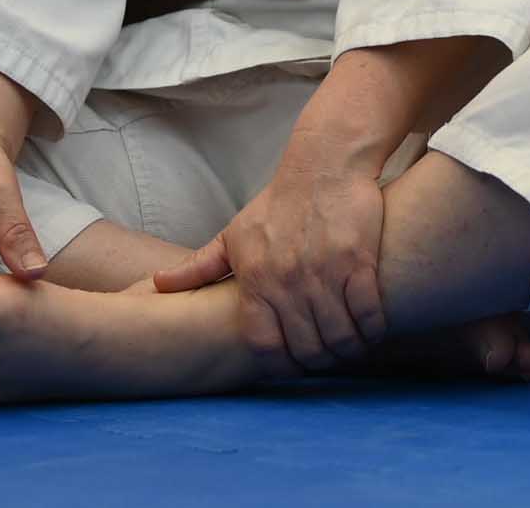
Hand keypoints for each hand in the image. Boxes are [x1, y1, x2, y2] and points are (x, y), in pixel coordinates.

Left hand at [155, 142, 390, 372]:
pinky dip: (371, 329)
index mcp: (255, 279)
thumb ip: (198, 266)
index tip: (290, 365)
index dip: (278, 363)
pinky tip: (372, 330)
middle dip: (316, 361)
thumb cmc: (277, 201)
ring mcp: (325, 273)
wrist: (323, 164)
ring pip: (338, 334)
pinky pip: (367, 311)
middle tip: (325, 359)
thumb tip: (157, 285)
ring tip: (350, 349)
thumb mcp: (233, 234)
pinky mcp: (358, 261)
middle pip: (304, 346)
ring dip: (346, 350)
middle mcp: (288, 281)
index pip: (262, 344)